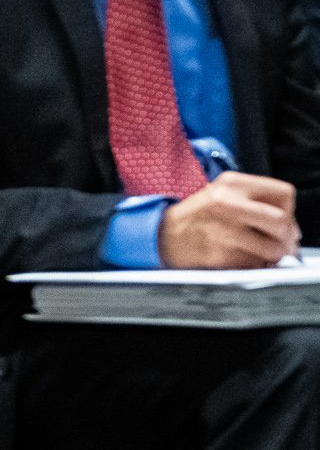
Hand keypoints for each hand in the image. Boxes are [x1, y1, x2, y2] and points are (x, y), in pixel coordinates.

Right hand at [157, 173, 298, 268]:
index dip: (289, 211)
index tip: (282, 222)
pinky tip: (240, 259)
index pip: (284, 194)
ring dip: (272, 256)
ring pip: (273, 248)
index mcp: (232, 183)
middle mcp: (227, 203)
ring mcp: (223, 230)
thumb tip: (290, 227)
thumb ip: (256, 200)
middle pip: (282, 221)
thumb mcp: (223, 193)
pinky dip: (253, 266)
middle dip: (287, 238)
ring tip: (260, 254)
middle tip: (282, 244)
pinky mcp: (218, 255)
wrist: (159, 235)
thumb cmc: (197, 216)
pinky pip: (254, 265)